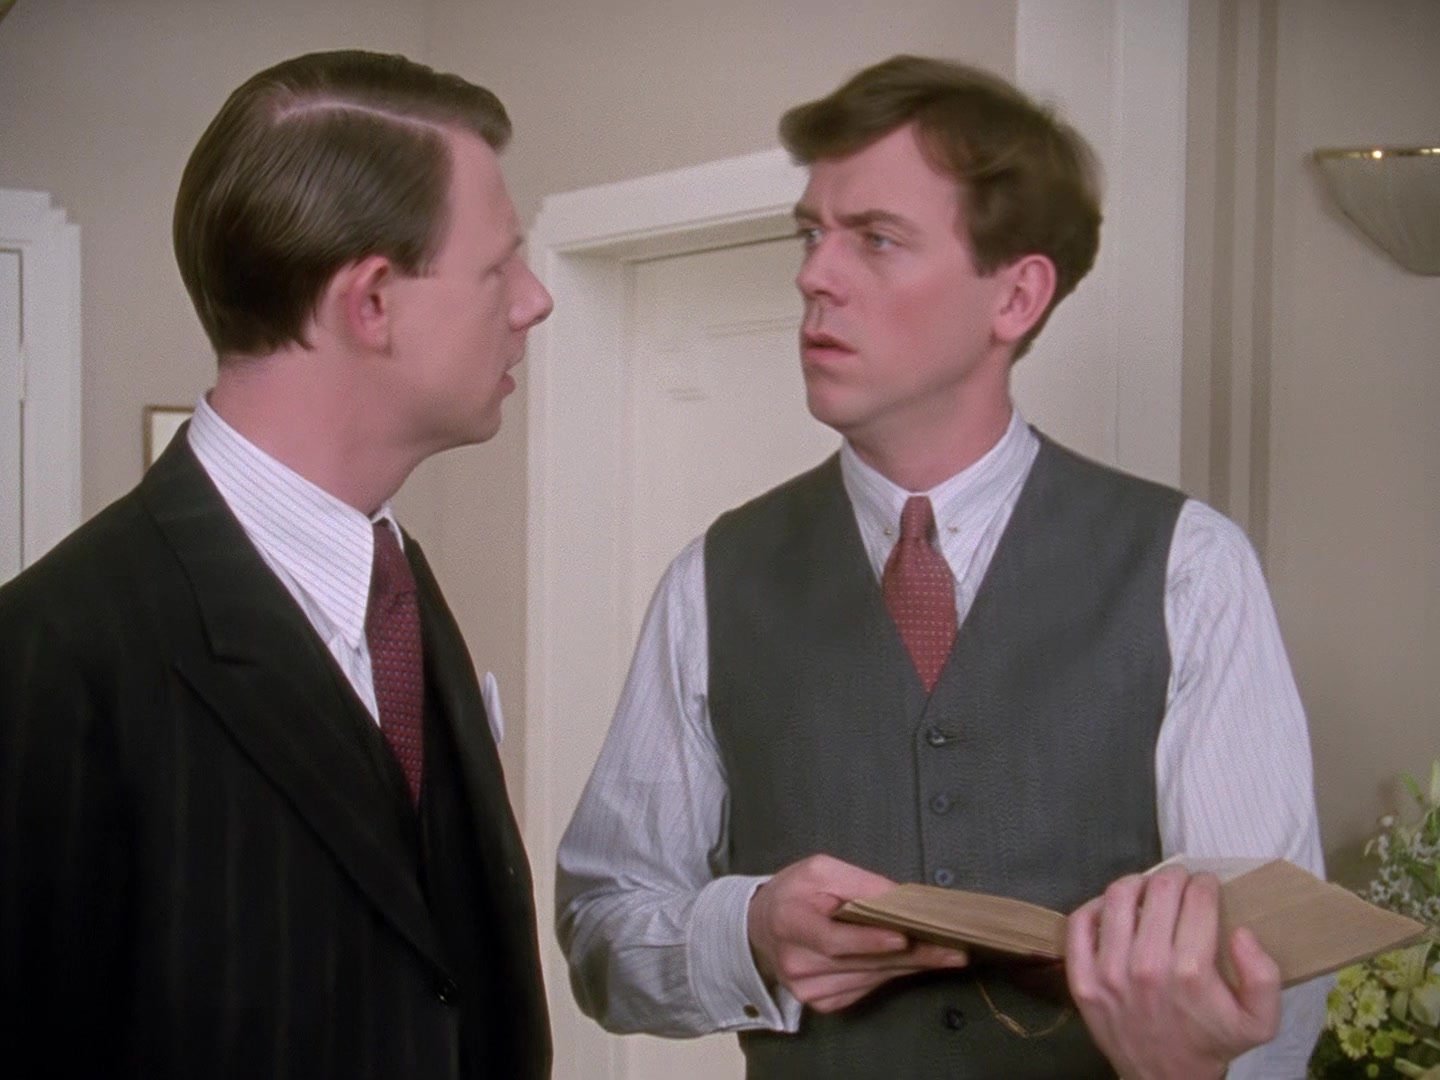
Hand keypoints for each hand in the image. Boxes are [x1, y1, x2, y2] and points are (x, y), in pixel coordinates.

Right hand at [747, 854, 967, 1013]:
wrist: (762, 926)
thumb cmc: (795, 892)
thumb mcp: (820, 870)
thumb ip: (858, 883)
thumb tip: (900, 899)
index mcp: (791, 923)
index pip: (833, 940)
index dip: (869, 941)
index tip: (903, 938)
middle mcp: (797, 963)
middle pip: (862, 963)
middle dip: (912, 955)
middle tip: (952, 949)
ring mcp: (808, 990)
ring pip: (870, 978)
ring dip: (910, 966)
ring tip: (946, 954)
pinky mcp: (822, 1003)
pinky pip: (866, 988)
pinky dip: (892, 973)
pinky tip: (913, 961)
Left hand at [1065, 868, 1280, 1079]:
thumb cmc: (1212, 1043)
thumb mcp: (1260, 1021)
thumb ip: (1263, 975)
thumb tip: (1242, 931)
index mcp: (1192, 972)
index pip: (1197, 900)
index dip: (1205, 884)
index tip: (1206, 885)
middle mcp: (1147, 967)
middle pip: (1160, 892)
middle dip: (1175, 877)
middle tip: (1180, 880)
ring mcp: (1109, 972)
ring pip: (1118, 898)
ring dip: (1137, 883)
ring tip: (1148, 888)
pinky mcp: (1082, 980)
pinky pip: (1079, 924)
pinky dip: (1095, 906)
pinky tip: (1113, 909)